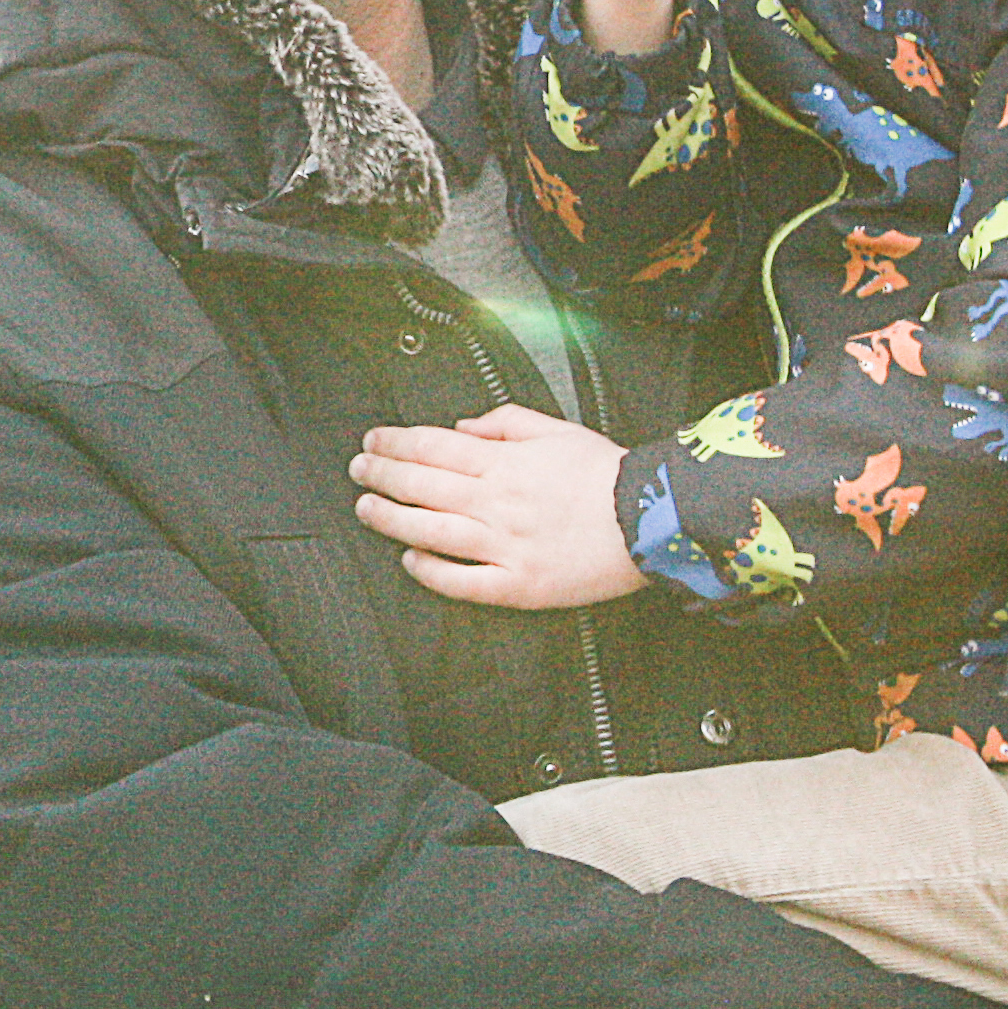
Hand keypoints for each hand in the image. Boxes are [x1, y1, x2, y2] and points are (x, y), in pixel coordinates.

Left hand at [350, 405, 639, 607]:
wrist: (650, 518)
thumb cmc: (606, 474)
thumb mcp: (557, 429)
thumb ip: (503, 423)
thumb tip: (459, 429)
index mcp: (504, 463)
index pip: (433, 448)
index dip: (395, 443)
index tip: (373, 440)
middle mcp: (496, 503)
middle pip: (422, 486)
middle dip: (381, 475)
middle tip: (357, 469)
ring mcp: (504, 546)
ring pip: (432, 531)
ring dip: (391, 518)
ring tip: (365, 509)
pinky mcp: (518, 584)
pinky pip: (464, 581)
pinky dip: (432, 571)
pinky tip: (410, 559)